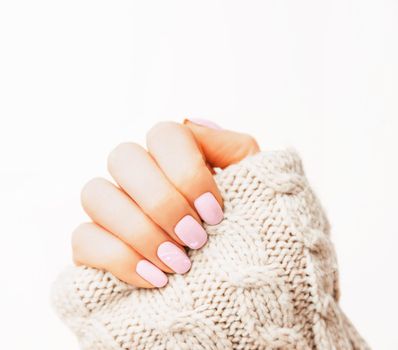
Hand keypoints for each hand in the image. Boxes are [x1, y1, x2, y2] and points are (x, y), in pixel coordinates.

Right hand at [71, 119, 258, 287]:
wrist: (239, 286)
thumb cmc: (250, 231)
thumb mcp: (256, 186)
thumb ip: (233, 148)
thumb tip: (192, 123)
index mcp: (173, 157)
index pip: (164, 136)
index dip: (188, 174)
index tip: (214, 214)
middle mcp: (138, 177)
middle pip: (124, 158)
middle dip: (162, 202)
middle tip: (196, 239)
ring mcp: (113, 209)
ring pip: (96, 195)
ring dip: (141, 231)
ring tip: (179, 263)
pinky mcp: (95, 246)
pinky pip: (84, 239)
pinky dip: (120, 259)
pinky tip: (155, 279)